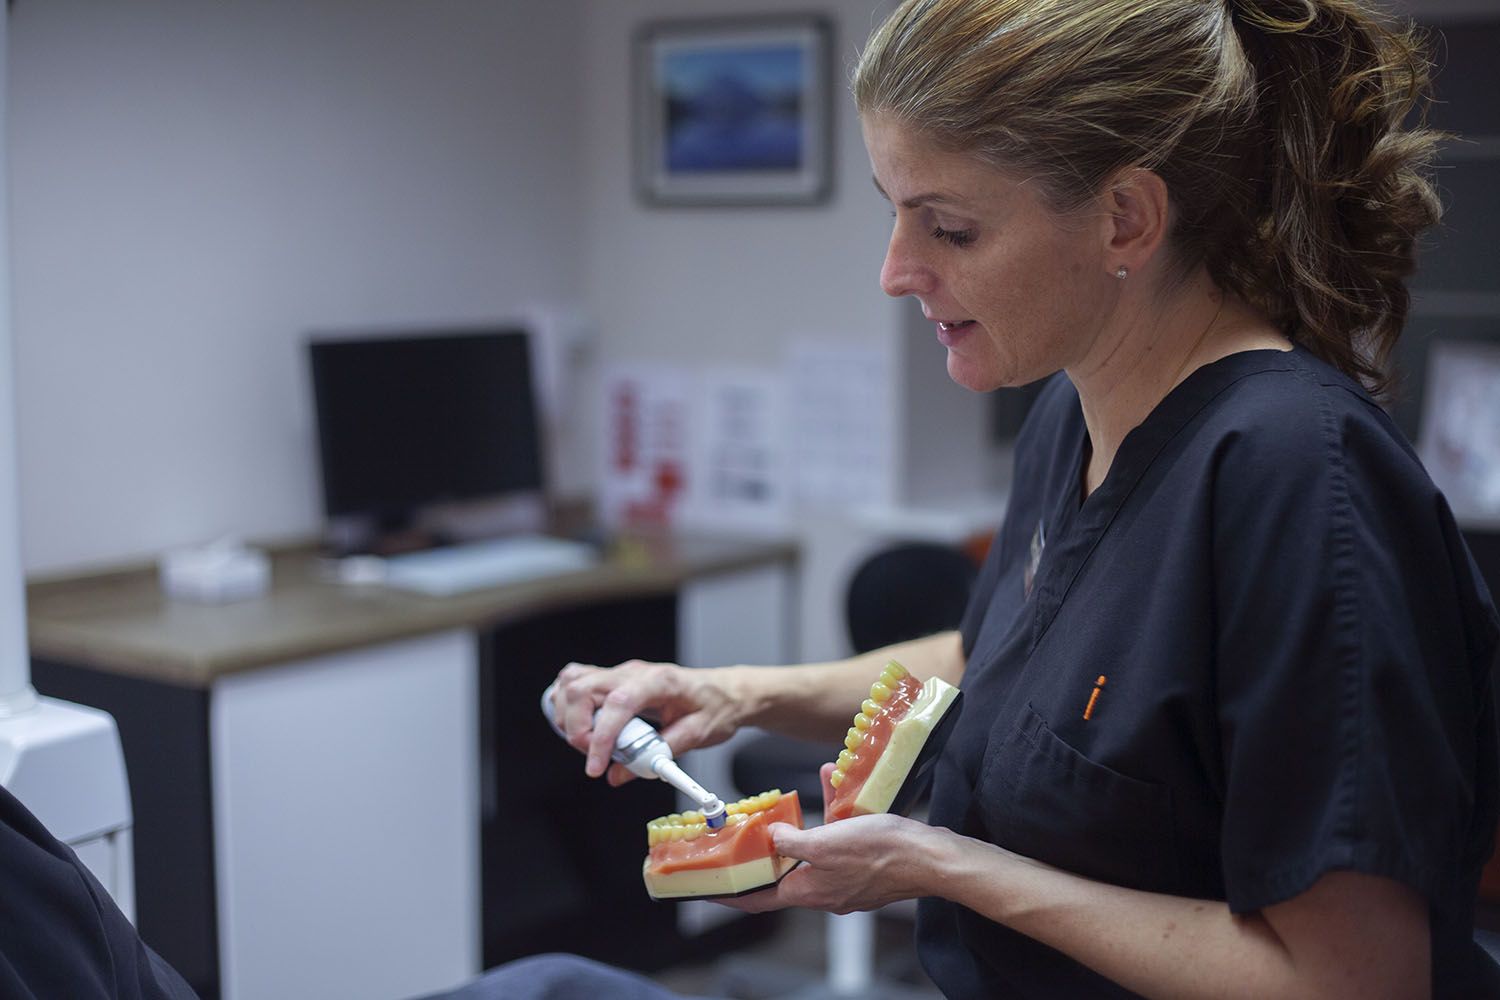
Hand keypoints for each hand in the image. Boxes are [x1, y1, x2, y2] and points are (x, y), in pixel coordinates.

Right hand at [549, 659, 742, 783]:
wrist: (725, 692)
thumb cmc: (714, 709)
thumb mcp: (696, 736)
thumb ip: (656, 757)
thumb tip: (618, 775)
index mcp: (659, 681)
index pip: (618, 704)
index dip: (601, 737)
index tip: (596, 767)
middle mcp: (634, 671)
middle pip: (582, 688)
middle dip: (577, 728)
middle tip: (594, 757)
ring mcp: (621, 672)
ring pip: (573, 682)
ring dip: (569, 717)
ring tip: (590, 743)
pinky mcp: (613, 678)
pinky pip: (576, 680)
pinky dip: (568, 703)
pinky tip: (581, 725)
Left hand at [720, 764, 951, 913]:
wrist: (930, 858)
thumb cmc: (884, 852)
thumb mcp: (827, 841)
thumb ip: (793, 842)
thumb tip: (772, 839)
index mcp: (809, 891)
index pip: (758, 898)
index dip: (732, 893)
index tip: (711, 888)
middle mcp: (825, 892)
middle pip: (784, 876)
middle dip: (768, 853)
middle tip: (752, 836)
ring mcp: (846, 883)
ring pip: (813, 854)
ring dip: (803, 829)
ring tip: (796, 806)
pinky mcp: (864, 869)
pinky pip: (838, 844)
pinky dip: (832, 822)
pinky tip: (835, 791)